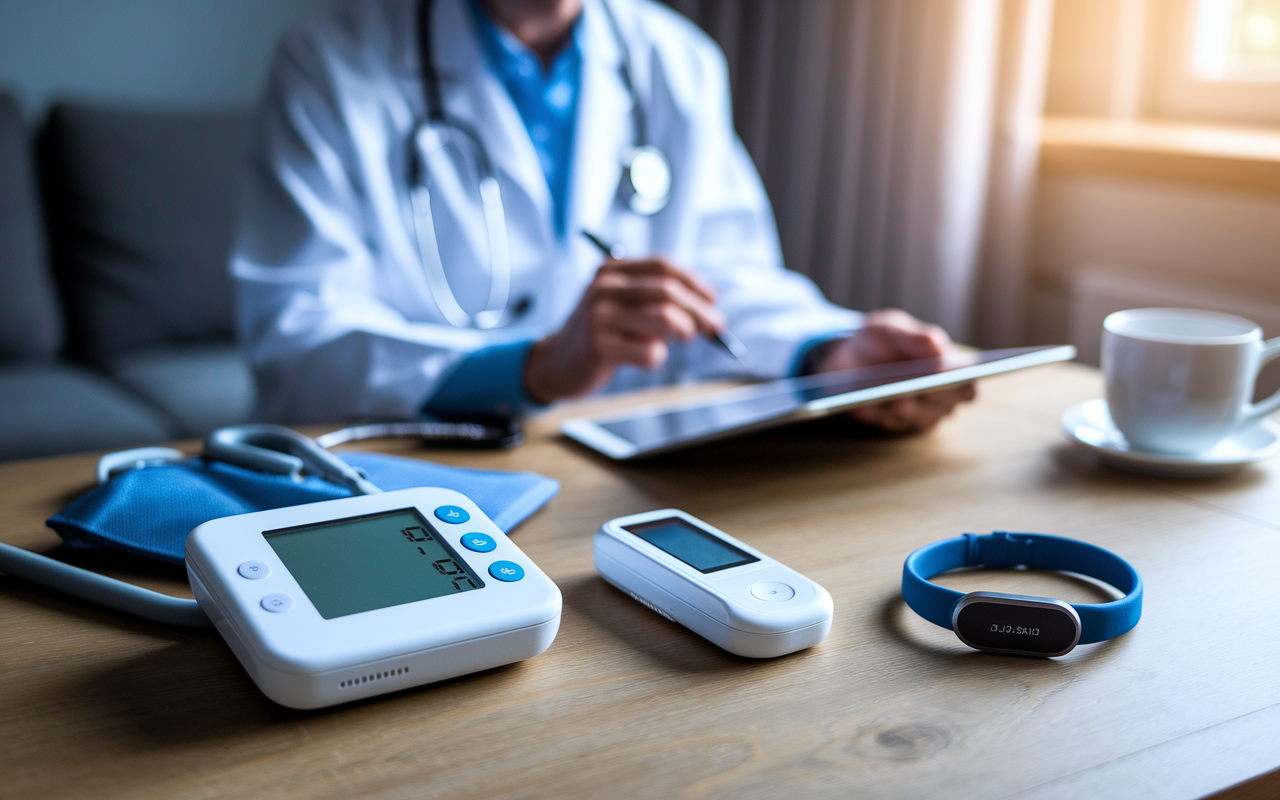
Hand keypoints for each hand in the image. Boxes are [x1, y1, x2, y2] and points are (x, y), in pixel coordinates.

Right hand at [524, 257, 723, 402]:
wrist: (557, 362)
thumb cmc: (602, 334)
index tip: (713, 300)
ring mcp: (600, 315)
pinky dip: (657, 358)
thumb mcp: (624, 305)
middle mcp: (604, 287)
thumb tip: (708, 306)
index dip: (694, 282)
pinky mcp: (600, 346)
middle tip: (715, 327)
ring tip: (684, 340)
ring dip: (684, 331)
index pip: (662, 266)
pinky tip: (644, 358)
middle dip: (700, 310)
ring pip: (664, 318)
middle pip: (667, 291)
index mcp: (612, 269)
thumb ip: (656, 298)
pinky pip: (649, 352)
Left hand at [811, 309, 975, 432]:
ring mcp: (915, 414)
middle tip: (924, 389)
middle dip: (933, 398)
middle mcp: (938, 398)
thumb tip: (937, 346)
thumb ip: (915, 337)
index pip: (967, 386)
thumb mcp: (892, 328)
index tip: (953, 379)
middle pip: (944, 406)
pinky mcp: (889, 423)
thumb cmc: (880, 340)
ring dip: (906, 410)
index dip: (964, 385)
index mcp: (948, 371)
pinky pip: (885, 423)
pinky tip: (863, 406)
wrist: (847, 356)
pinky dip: (875, 413)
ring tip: (896, 402)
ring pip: (917, 418)